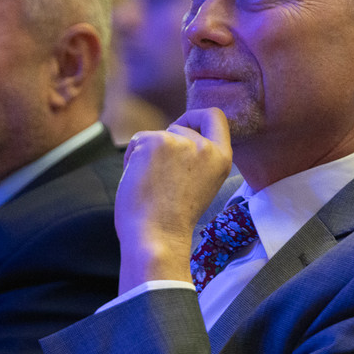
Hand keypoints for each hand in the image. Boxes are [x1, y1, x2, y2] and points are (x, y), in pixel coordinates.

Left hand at [115, 107, 234, 292]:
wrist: (156, 236)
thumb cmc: (173, 220)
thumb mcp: (201, 184)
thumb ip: (197, 160)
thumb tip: (177, 138)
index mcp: (221, 158)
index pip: (215, 117)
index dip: (197, 117)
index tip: (186, 125)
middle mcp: (204, 146)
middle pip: (179, 126)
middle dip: (166, 145)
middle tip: (163, 178)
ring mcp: (179, 141)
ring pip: (156, 135)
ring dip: (147, 155)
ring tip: (151, 184)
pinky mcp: (154, 141)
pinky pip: (137, 141)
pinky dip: (132, 159)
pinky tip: (139, 180)